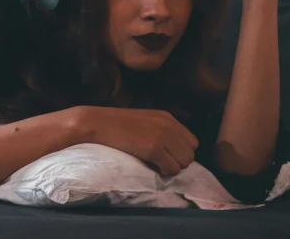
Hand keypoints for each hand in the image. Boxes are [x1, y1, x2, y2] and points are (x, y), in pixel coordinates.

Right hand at [76, 106, 198, 175]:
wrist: (97, 122)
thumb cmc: (116, 123)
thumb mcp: (145, 120)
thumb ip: (161, 129)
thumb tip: (172, 149)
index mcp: (167, 117)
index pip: (192, 141)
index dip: (180, 151)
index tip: (166, 155)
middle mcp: (169, 125)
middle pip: (190, 153)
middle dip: (178, 161)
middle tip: (161, 162)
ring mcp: (162, 136)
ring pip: (184, 163)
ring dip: (172, 167)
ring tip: (156, 164)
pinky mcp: (153, 148)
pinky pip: (171, 169)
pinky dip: (164, 172)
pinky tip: (151, 166)